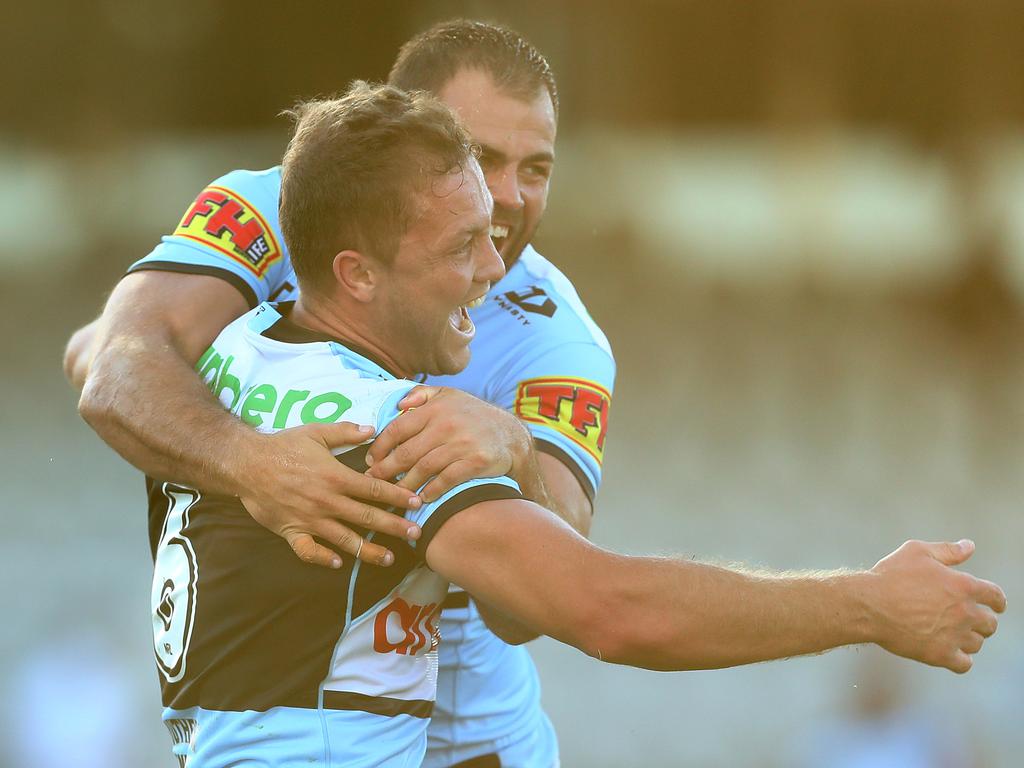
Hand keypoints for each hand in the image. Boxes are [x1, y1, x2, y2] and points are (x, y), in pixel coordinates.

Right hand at [237, 421, 422, 569]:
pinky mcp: (292, 532)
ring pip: (345, 539)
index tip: (417, 503)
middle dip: (394, 526)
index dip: (398, 496)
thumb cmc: (283, 446)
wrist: (246, 463)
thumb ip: (346, 431)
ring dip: (369, 550)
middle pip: (367, 517)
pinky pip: (309, 551)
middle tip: (416, 534)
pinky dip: (324, 559)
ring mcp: (310, 519)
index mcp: (336, 477)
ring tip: (390, 557)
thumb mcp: (316, 432)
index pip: (375, 489)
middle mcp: (327, 501)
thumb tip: (373, 429)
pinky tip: (339, 563)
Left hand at [365, 386, 531, 501]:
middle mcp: (447, 425)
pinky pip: (447, 479)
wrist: (512, 435)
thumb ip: (422, 394)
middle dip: (386, 470)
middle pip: (407, 452)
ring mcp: (462, 444)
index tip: (370, 460)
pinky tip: (423, 498)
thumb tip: (398, 403)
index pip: (398, 428)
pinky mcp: (476, 461)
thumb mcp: (449, 395)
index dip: (380, 446)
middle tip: (374, 481)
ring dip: (405, 485)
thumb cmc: (473, 415)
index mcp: (436, 409)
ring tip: (394, 494)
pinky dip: (432, 491)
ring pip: (424, 468)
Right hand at [867, 539, 1004, 672]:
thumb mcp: (917, 552)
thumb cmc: (891, 575)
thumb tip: (970, 546)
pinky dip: (961, 659)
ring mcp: (954, 635)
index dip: (998, 601)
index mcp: (964, 586)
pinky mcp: (941, 655)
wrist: (869, 604)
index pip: (996, 597)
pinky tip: (949, 651)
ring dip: (969, 638)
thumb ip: (948, 550)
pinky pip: (965, 664)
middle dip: (982, 620)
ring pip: (977, 643)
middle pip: (990, 624)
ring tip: (953, 633)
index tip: (996, 606)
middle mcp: (965, 612)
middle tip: (966, 619)